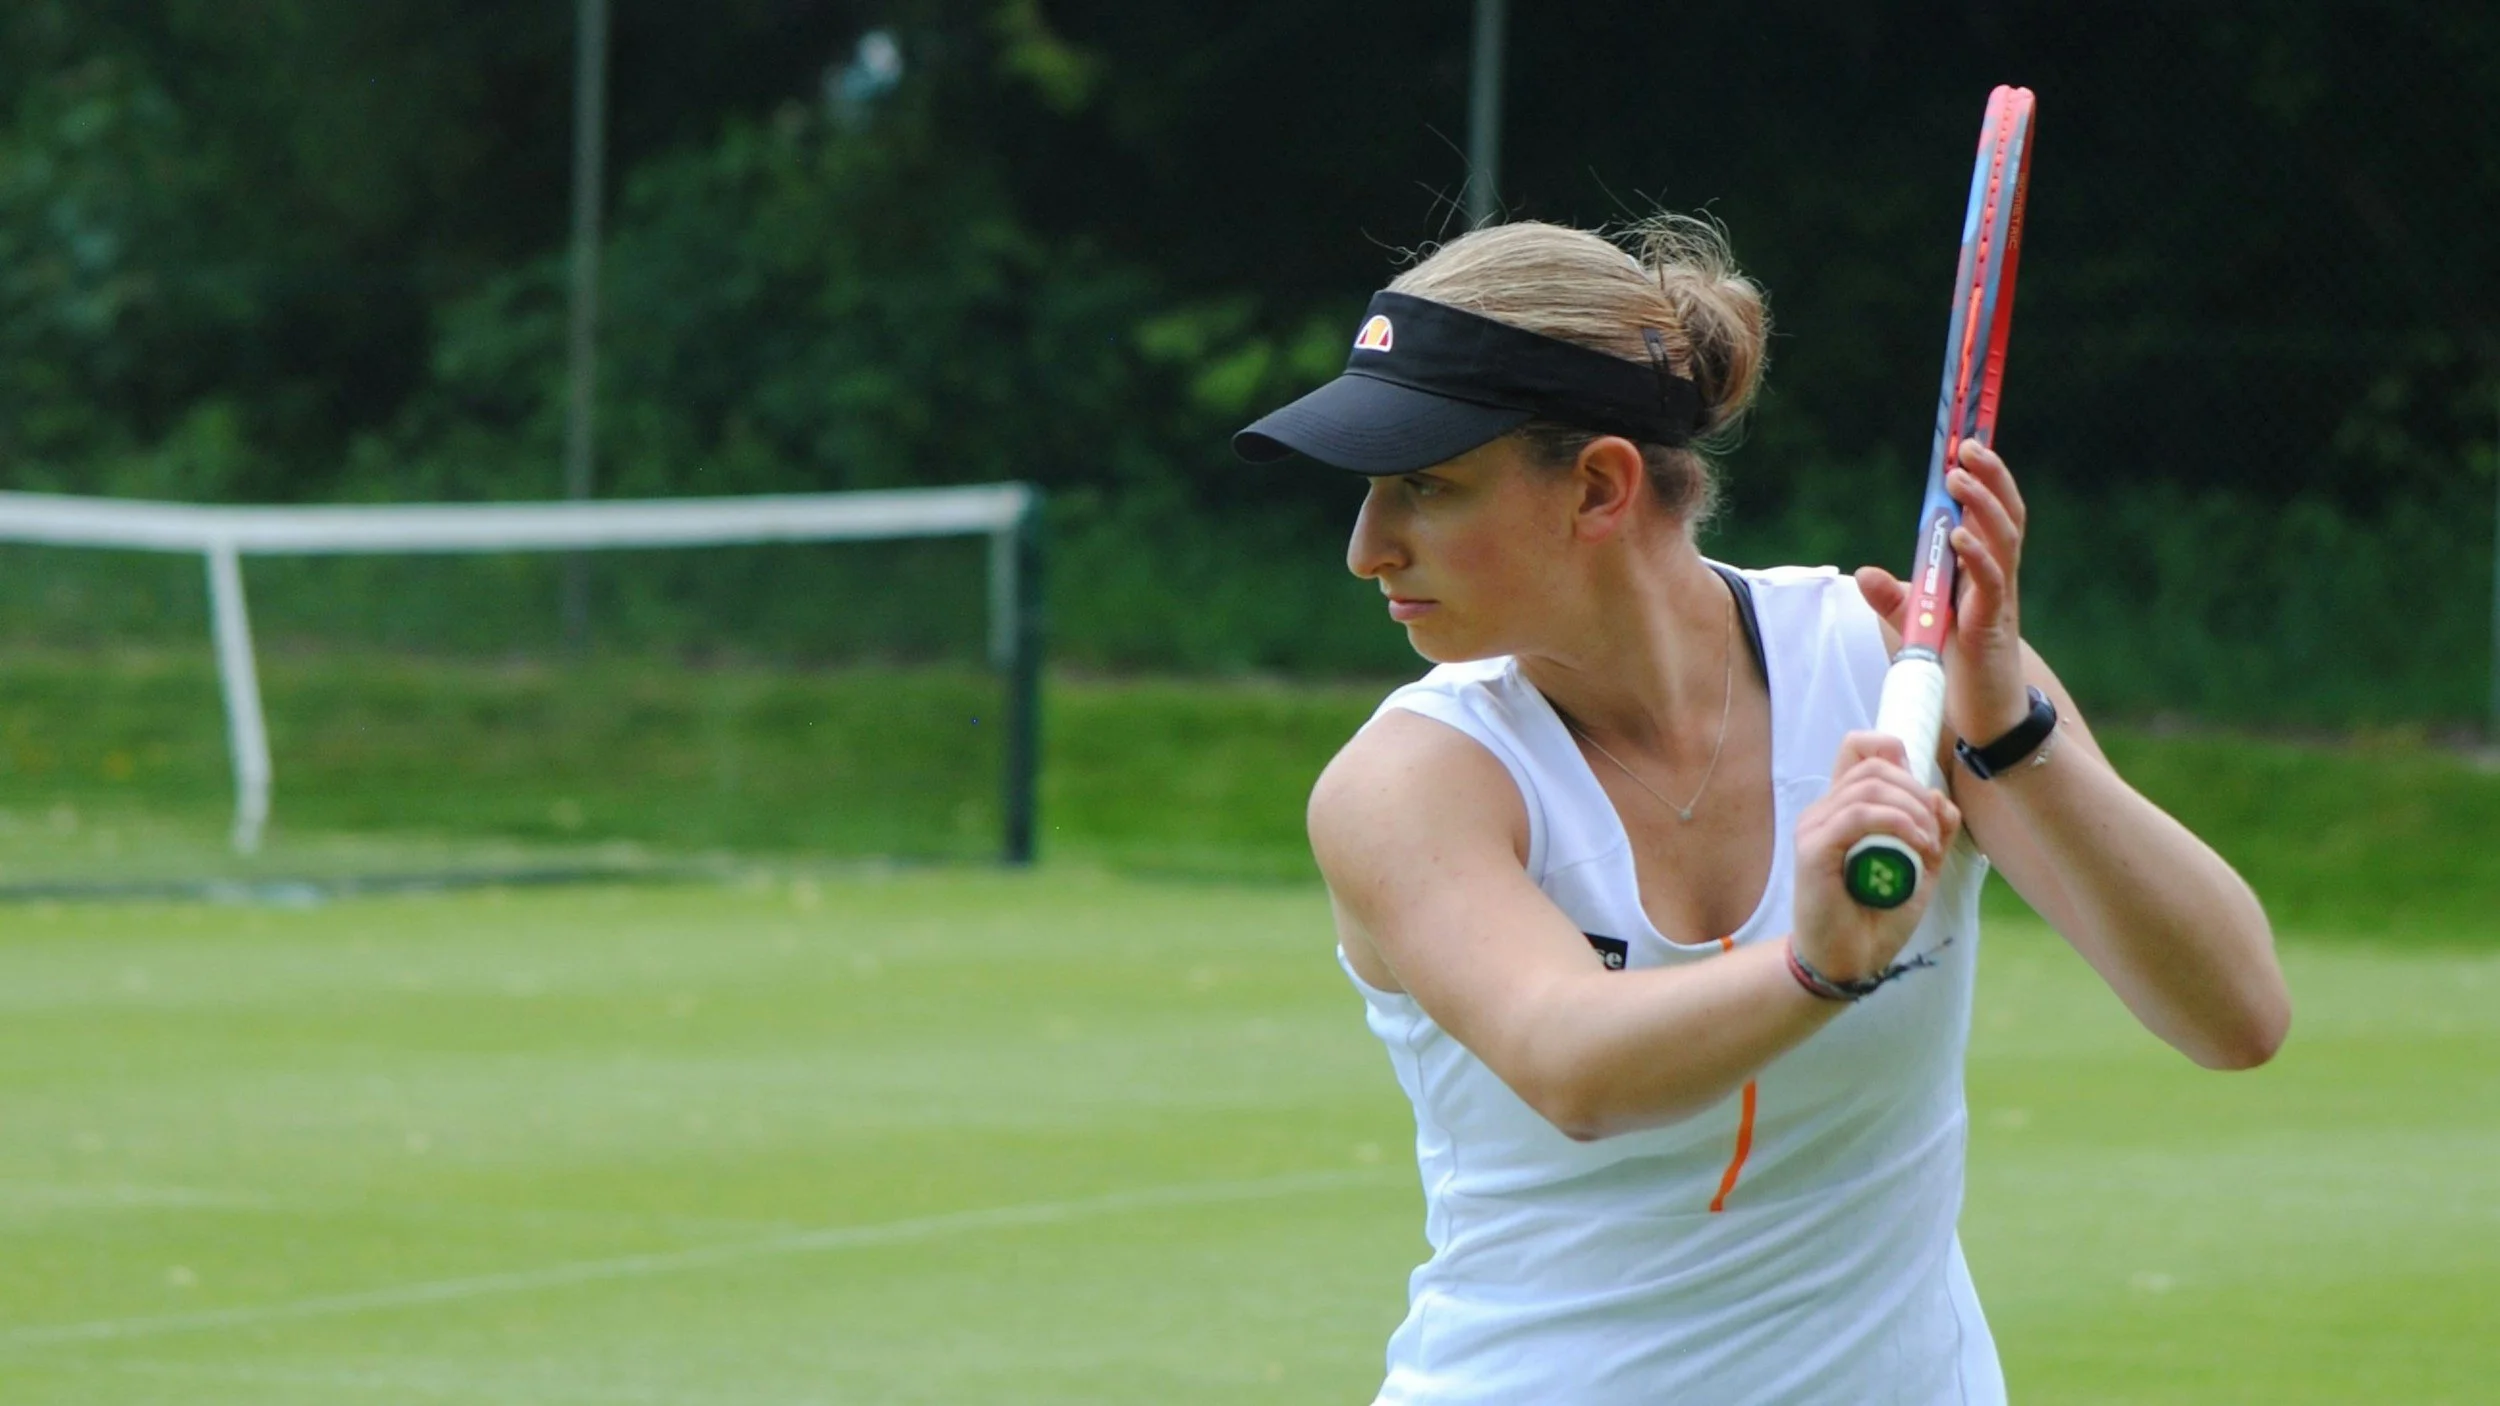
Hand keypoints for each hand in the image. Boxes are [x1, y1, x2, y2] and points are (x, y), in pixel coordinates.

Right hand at [1793, 731, 1961, 981]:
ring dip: (1912, 810)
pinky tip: (1917, 846)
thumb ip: (1932, 834)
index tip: (1921, 792)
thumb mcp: (1919, 870)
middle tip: (1935, 832)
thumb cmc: (1876, 918)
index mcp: (1844, 809)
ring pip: (1869, 786)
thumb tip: (1943, 800)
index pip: (1856, 748)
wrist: (1849, 962)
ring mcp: (1815, 828)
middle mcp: (1824, 811)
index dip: (1892, 751)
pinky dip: (1898, 824)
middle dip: (1917, 791)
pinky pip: (1858, 815)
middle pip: (1873, 765)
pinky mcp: (1813, 850)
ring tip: (1928, 845)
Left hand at [1853, 440, 2033, 744]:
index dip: (1987, 476)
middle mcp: (1998, 577)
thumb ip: (1894, 596)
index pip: (1992, 511)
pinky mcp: (1992, 626)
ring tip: (1960, 474)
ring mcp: (1999, 599)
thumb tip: (1864, 571)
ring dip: (1983, 503)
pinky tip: (1961, 537)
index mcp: (1984, 569)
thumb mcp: (1917, 623)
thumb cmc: (1955, 664)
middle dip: (1990, 474)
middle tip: (1968, 442)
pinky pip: (1992, 583)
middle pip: (2005, 513)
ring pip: (2003, 538)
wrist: (1982, 716)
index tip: (1969, 439)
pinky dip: (1977, 557)